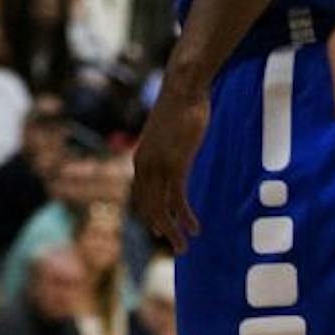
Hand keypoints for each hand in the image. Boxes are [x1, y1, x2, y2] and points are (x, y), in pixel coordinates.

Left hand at [131, 81, 207, 252]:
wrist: (183, 88)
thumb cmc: (179, 108)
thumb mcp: (167, 135)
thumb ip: (166, 150)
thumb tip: (174, 156)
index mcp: (140, 160)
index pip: (143, 197)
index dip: (152, 216)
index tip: (162, 231)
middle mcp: (144, 166)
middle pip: (150, 208)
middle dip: (163, 230)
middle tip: (177, 247)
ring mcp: (158, 166)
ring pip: (162, 209)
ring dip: (173, 231)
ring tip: (184, 246)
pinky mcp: (175, 164)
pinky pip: (178, 200)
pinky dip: (185, 217)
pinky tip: (194, 228)